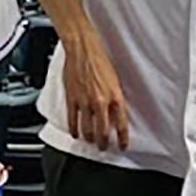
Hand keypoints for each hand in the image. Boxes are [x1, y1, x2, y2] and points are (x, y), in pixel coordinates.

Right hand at [60, 28, 130, 152]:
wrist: (83, 48)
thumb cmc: (99, 58)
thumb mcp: (115, 80)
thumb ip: (115, 97)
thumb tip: (115, 112)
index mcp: (115, 96)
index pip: (122, 125)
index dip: (123, 139)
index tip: (122, 146)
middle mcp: (101, 101)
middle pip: (103, 131)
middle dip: (104, 143)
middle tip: (103, 147)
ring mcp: (85, 101)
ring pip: (88, 129)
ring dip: (90, 138)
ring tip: (91, 142)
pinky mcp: (72, 98)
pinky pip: (73, 119)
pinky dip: (74, 129)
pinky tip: (76, 133)